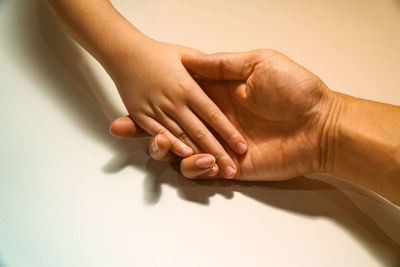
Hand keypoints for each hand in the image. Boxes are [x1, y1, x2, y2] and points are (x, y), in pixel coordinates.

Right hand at [111, 49, 336, 179]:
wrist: (322, 122)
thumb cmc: (295, 89)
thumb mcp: (257, 63)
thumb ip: (222, 65)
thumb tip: (192, 61)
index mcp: (217, 97)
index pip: (177, 102)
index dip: (151, 105)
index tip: (127, 108)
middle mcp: (215, 122)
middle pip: (172, 130)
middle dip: (144, 130)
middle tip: (125, 128)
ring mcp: (221, 146)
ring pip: (182, 152)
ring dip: (165, 151)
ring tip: (160, 144)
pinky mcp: (232, 167)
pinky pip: (205, 170)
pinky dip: (195, 167)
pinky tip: (199, 160)